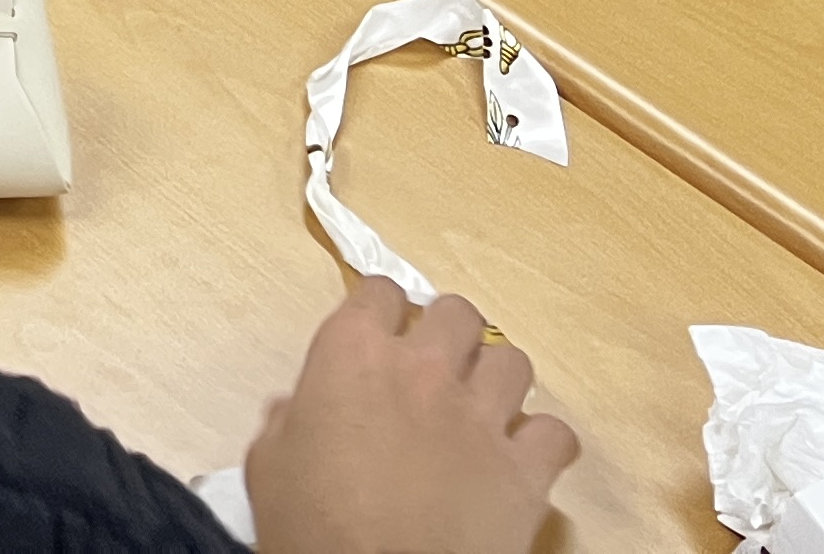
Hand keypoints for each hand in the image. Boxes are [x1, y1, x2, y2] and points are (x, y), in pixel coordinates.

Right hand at [245, 282, 577, 553]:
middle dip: (447, 333)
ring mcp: (481, 418)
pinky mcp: (524, 471)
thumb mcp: (269, 468)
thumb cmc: (311, 530)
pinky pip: (555, 433)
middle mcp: (424, 371)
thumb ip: (283, 422)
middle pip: (456, 312)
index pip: (380, 292)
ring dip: (496, 380)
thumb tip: (292, 409)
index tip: (377, 334)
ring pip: (513, 361)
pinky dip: (542, 443)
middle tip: (434, 368)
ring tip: (480, 408)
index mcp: (354, 356)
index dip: (379, 311)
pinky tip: (520, 460)